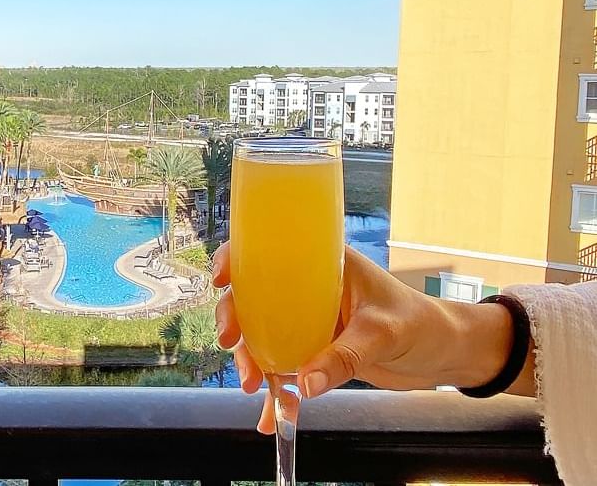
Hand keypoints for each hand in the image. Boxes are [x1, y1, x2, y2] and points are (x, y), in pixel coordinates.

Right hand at [213, 242, 517, 433]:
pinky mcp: (314, 350)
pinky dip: (276, 391)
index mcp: (324, 264)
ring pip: (262, 334)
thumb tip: (305, 384)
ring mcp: (308, 320)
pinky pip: (284, 366)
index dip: (238, 260)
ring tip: (253, 386)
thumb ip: (344, 357)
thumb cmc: (422, 324)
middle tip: (232, 345)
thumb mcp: (383, 334)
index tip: (222, 280)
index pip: (270, 251)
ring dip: (250, 359)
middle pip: (254, 297)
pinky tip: (270, 415)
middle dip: (235, 321)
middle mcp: (308, 288)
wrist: (445, 355)